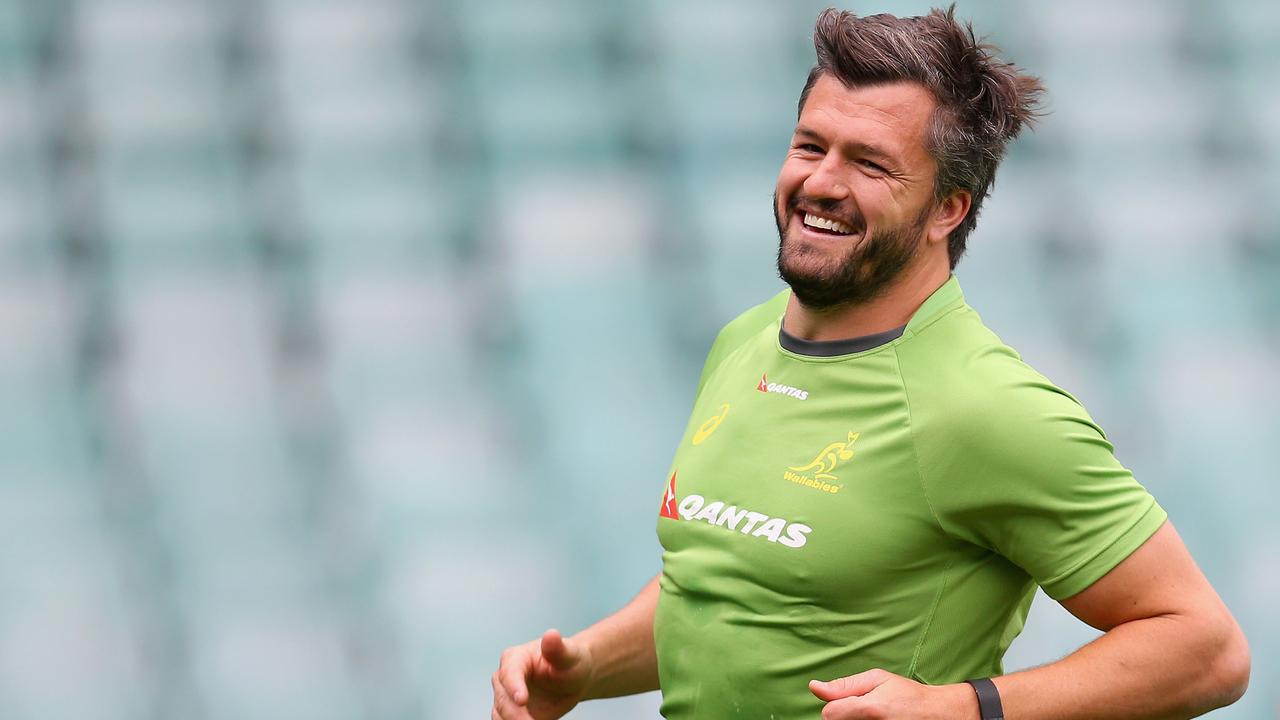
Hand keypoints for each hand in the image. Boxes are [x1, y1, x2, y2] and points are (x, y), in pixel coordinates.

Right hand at [492, 629, 593, 719]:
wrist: (572, 679)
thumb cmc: (569, 661)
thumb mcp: (569, 654)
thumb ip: (557, 647)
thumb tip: (551, 635)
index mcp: (515, 658)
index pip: (509, 673)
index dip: (514, 687)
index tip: (522, 700)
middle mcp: (505, 678)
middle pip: (503, 699)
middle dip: (516, 714)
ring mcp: (506, 697)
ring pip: (501, 715)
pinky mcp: (511, 714)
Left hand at [809, 669, 976, 719]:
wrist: (937, 714)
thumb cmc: (907, 695)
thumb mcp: (877, 679)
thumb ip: (844, 685)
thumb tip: (814, 686)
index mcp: (871, 709)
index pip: (828, 714)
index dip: (834, 706)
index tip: (848, 703)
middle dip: (843, 717)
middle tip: (863, 711)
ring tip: (871, 717)